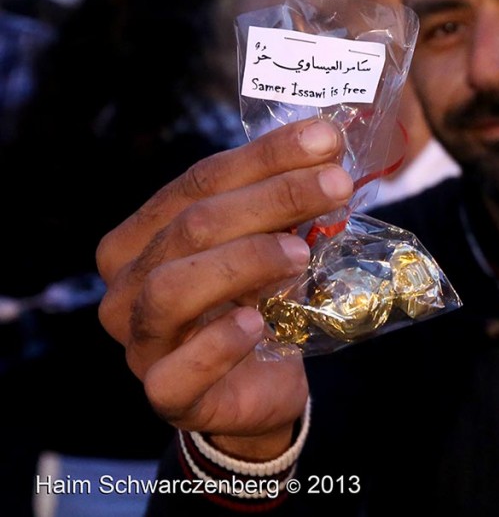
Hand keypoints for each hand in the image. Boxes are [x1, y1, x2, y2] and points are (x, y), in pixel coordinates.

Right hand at [98, 119, 352, 458]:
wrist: (261, 385)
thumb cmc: (257, 301)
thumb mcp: (266, 243)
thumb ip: (279, 200)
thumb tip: (326, 143)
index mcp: (141, 237)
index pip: (199, 181)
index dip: (264, 157)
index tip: (326, 139)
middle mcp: (126, 286)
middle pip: (192, 226)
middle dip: (273, 198)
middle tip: (337, 184)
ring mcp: (139, 343)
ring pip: (173, 288)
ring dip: (245, 262)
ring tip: (302, 253)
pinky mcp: (166, 395)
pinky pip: (177, 372)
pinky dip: (218, 344)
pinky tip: (258, 323)